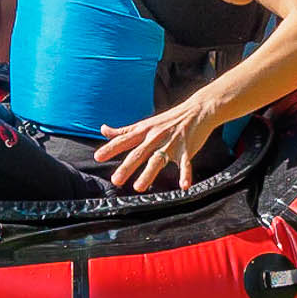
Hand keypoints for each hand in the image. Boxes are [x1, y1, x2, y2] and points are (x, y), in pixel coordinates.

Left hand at [96, 98, 218, 191]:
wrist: (198, 109)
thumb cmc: (170, 119)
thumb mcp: (145, 123)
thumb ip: (124, 130)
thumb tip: (103, 129)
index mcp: (145, 130)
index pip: (124, 140)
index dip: (111, 148)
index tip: (98, 157)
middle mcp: (156, 136)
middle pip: (139, 153)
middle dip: (127, 166)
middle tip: (115, 180)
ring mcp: (171, 143)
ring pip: (158, 159)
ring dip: (148, 173)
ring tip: (139, 187)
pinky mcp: (187, 149)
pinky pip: (185, 164)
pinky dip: (185, 174)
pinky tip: (184, 186)